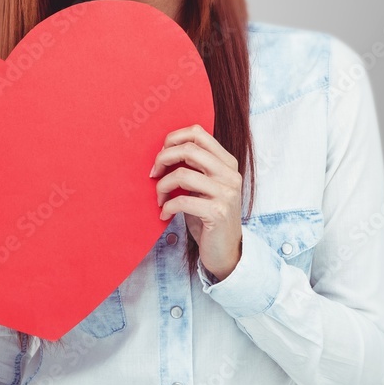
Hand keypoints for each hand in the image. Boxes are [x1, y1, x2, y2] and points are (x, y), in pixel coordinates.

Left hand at [149, 124, 242, 280]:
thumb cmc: (208, 215)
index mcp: (227, 163)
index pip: (198, 133)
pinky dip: (166, 207)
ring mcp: (227, 193)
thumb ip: (194, 166)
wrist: (226, 251)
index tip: (161, 156)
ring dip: (162, 187)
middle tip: (153, 174)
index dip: (173, 139)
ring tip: (160, 198)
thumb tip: (164, 151)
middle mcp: (230, 175)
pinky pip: (182, 201)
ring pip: (182, 175)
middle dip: (163, 159)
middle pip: (188, 149)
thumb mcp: (203, 185)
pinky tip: (164, 214)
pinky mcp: (218, 213)